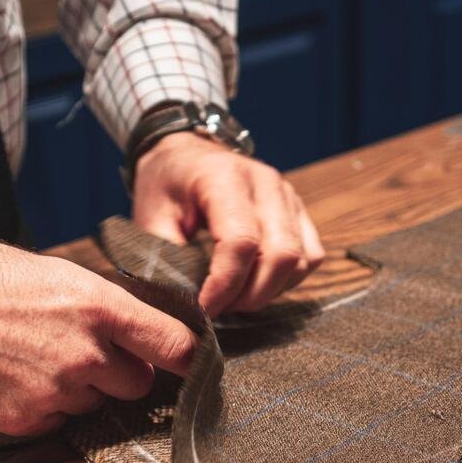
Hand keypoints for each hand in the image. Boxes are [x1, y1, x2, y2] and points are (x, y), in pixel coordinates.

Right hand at [0, 229, 196, 435]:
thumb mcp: (62, 274)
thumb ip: (107, 310)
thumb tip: (142, 336)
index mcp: (99, 307)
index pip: (172, 345)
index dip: (190, 358)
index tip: (197, 364)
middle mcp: (84, 355)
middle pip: (139, 384)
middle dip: (124, 372)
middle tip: (91, 351)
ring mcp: (54, 391)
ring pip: (95, 403)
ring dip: (81, 388)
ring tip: (37, 355)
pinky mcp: (24, 419)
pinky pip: (57, 420)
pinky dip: (46, 405)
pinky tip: (16, 375)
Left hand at [132, 132, 324, 316]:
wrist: (184, 154)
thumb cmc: (165, 185)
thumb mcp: (150, 218)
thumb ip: (167, 258)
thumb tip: (185, 302)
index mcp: (224, 178)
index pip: (241, 242)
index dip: (224, 285)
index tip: (203, 308)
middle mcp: (265, 182)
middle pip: (280, 254)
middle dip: (251, 295)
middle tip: (220, 307)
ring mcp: (287, 194)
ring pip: (300, 259)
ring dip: (270, 290)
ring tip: (235, 296)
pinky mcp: (298, 209)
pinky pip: (311, 255)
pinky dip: (288, 279)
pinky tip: (257, 282)